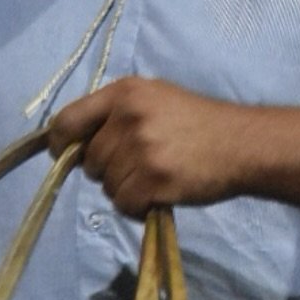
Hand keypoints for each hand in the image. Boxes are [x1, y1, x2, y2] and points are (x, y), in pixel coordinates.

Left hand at [47, 77, 245, 218]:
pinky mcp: (154, 179)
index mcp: (123, 92)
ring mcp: (141, 148)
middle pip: (88, 160)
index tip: (66, 155)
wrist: (239, 143)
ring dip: (124, 190)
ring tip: (152, 179)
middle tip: (136, 166)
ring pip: (106, 186)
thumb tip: (75, 141)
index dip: (61, 144)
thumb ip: (115, 113)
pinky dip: (137, 207)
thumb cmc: (194, 121)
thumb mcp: (152, 98)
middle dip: (105, 170)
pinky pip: (123, 204)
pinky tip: (157, 195)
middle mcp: (128, 117)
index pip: (67, 120)